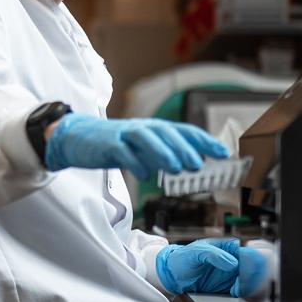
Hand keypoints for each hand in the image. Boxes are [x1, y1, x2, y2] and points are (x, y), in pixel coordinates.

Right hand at [44, 113, 227, 179]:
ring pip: (146, 137)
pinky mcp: (107, 143)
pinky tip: (144, 173)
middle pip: (167, 132)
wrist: (78, 138)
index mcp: (155, 129)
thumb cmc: (117, 145)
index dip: (204, 141)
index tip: (223, 152)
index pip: (184, 131)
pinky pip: (122, 150)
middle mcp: (143, 128)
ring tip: (175, 168)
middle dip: (184, 147)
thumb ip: (166, 154)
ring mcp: (124, 133)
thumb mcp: (144, 149)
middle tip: (197, 164)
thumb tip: (194, 162)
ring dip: (162, 151)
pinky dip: (134, 161)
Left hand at [155, 238, 266, 295]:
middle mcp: (231, 260)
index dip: (252, 259)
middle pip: (251, 267)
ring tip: (239, 287)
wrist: (170, 275)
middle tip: (246, 280)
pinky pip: (240, 290)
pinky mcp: (226, 287)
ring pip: (248, 279)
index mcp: (226, 248)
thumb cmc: (181, 258)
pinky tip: (236, 292)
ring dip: (249, 284)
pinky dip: (242, 292)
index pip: (246, 251)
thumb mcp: (196, 252)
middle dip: (253, 274)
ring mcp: (229, 274)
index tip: (249, 267)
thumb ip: (213, 255)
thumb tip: (232, 263)